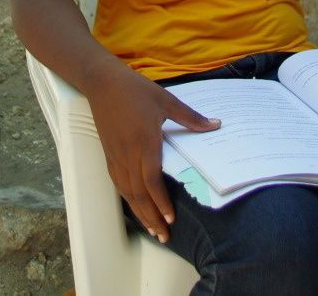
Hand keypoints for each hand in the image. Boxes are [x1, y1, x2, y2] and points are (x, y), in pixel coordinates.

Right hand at [85, 62, 219, 242]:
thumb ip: (190, 117)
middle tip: (163, 235)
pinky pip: (118, 182)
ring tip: (151, 229)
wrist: (102, 82)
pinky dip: (128, 198)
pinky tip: (135, 205)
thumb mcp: (166, 100)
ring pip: (127, 191)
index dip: (161, 202)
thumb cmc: (135, 89)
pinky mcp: (108, 154)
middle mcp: (128, 154)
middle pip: (139, 193)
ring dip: (139, 212)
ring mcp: (116, 155)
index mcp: (144, 142)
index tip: (171, 217)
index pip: (151, 181)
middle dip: (151, 217)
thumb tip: (215, 125)